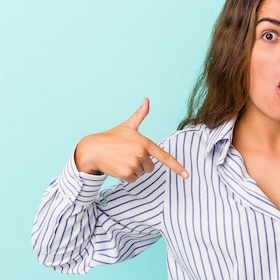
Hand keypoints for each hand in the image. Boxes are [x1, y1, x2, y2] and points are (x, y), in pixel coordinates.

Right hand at [74, 98, 188, 182]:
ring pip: (141, 174)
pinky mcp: (126, 173)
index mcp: (145, 143)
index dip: (177, 167)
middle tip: (128, 155)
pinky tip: (118, 167)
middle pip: (150, 167)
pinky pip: (133, 180)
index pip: (164, 156)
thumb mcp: (128, 126)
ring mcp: (134, 164)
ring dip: (133, 170)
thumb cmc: (112, 137)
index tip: (187, 175)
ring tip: (121, 160)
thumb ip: (140, 115)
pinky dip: (126, 176)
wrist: (93, 149)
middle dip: (141, 164)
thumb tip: (147, 99)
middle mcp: (141, 153)